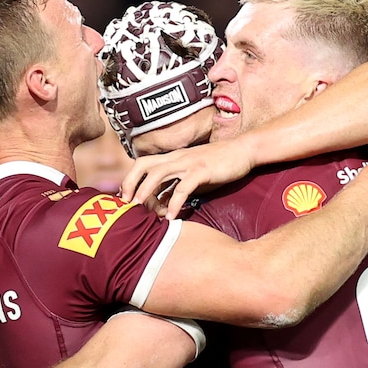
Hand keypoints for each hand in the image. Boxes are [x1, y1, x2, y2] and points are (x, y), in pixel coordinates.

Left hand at [120, 140, 254, 218]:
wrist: (242, 151)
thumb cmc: (218, 164)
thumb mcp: (192, 176)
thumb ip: (176, 186)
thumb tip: (161, 203)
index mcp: (172, 158)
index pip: (143, 164)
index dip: (130, 180)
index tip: (126, 199)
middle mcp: (176, 158)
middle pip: (144, 165)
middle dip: (131, 184)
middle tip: (126, 204)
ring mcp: (188, 163)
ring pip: (159, 174)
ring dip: (147, 192)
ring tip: (142, 209)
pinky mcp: (202, 170)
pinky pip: (183, 187)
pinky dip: (174, 202)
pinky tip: (171, 215)